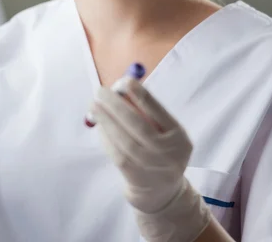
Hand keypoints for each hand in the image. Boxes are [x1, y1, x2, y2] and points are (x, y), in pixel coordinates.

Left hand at [91, 78, 210, 241]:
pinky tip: (99, 125)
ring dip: (106, 120)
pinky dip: (105, 137)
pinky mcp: (134, 176)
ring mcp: (150, 166)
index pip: (158, 111)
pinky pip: (116, 153)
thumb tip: (121, 88)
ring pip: (124, 140)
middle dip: (117, 105)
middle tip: (100, 91)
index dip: (140, 94)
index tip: (125, 81)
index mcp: (177, 135)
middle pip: (138, 125)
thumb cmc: (161, 150)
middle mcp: (167, 152)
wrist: (162, 191)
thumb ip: (149, 113)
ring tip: (94, 106)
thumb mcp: (166, 132)